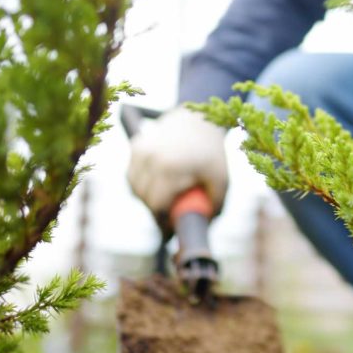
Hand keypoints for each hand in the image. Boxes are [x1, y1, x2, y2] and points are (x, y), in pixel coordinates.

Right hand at [127, 107, 227, 228]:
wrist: (199, 121)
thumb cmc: (212, 154)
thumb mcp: (221, 181)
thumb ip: (213, 207)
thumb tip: (202, 228)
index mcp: (170, 167)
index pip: (157, 204)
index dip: (163, 221)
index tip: (170, 231)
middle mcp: (151, 157)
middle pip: (144, 198)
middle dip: (156, 212)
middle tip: (170, 217)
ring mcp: (140, 150)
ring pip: (134, 188)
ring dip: (147, 198)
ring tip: (165, 199)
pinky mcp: (136, 146)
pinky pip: (132, 176)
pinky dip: (141, 185)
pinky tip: (156, 184)